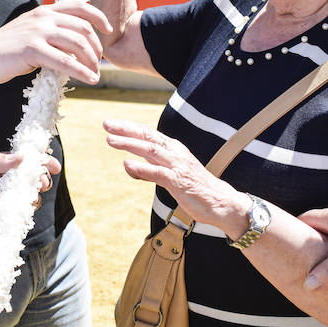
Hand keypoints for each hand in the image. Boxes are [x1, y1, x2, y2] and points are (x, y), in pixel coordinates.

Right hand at [0, 2, 111, 85]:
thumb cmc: (6, 49)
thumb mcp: (30, 31)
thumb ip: (51, 32)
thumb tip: (74, 45)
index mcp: (44, 10)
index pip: (79, 6)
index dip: (98, 16)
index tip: (108, 29)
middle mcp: (43, 17)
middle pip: (83, 27)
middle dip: (96, 46)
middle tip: (99, 62)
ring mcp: (38, 32)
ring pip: (77, 44)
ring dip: (92, 60)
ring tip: (95, 73)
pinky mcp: (33, 49)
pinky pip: (66, 62)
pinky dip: (82, 71)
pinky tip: (90, 79)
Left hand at [0, 150, 60, 235]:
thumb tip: (21, 158)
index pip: (24, 163)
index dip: (40, 163)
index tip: (52, 165)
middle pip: (28, 184)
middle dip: (40, 183)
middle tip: (42, 183)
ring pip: (22, 203)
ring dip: (31, 201)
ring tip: (30, 199)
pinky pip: (9, 222)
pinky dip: (18, 220)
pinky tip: (21, 217)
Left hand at [103, 118, 246, 230]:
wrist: (221, 202)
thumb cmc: (194, 188)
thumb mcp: (170, 173)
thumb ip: (151, 166)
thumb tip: (130, 165)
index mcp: (173, 149)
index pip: (148, 133)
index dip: (129, 127)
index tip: (110, 124)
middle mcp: (175, 153)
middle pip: (148, 136)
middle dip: (126, 129)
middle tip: (106, 124)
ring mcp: (177, 166)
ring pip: (150, 150)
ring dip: (129, 144)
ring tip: (110, 140)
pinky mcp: (179, 182)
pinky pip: (157, 173)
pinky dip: (141, 168)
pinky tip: (127, 165)